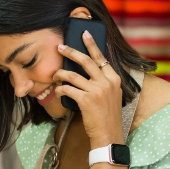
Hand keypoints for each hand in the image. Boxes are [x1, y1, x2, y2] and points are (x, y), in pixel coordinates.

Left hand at [53, 32, 123, 147]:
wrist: (108, 134)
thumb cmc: (107, 116)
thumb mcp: (112, 96)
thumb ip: (104, 82)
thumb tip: (88, 71)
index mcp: (114, 79)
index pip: (101, 57)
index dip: (92, 44)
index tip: (84, 34)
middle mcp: (107, 82)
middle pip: (86, 61)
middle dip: (71, 51)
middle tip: (60, 47)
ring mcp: (97, 91)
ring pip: (73, 75)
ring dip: (60, 73)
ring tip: (54, 74)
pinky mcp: (86, 100)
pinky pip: (68, 89)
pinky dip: (60, 90)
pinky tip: (58, 91)